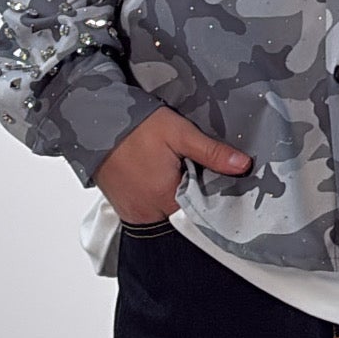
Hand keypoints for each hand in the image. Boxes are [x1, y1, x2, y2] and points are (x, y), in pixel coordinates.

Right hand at [91, 105, 251, 224]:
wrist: (95, 122)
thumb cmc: (136, 125)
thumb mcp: (178, 132)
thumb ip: (211, 152)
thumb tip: (243, 165)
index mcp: (166, 198)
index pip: (201, 213)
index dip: (213, 200)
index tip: (221, 186)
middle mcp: (149, 213)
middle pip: (183, 216)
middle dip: (194, 200)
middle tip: (198, 176)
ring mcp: (134, 214)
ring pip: (166, 215)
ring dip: (175, 200)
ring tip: (179, 176)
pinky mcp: (123, 209)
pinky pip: (149, 212)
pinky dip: (158, 200)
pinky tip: (161, 179)